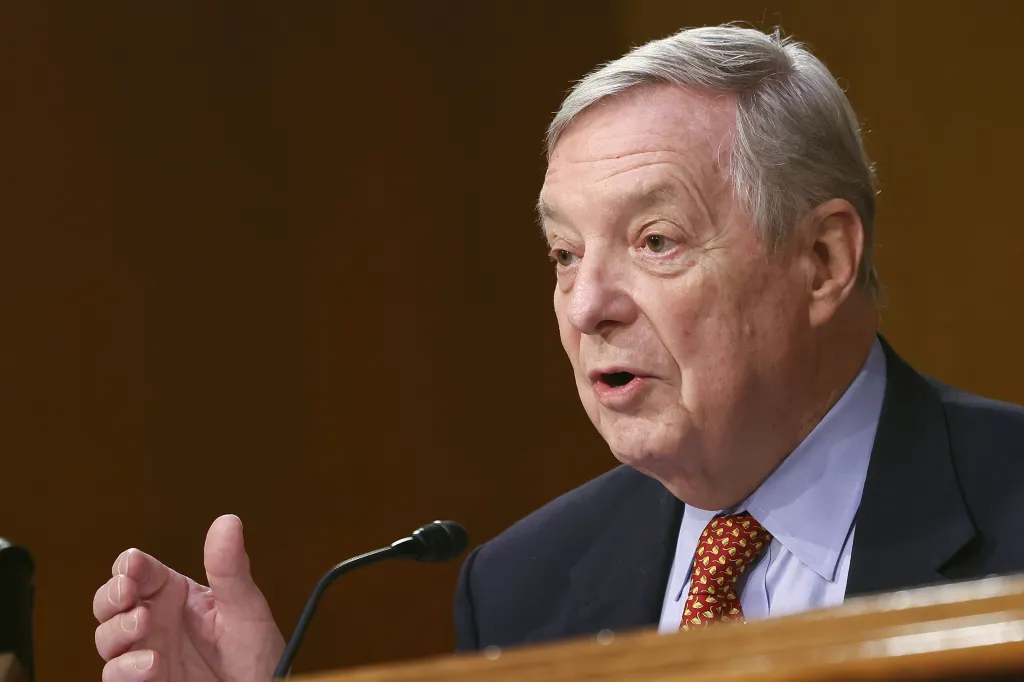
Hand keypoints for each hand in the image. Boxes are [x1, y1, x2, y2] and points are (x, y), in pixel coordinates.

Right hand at [93, 515, 285, 681]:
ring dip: (117, 629)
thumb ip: (230, 568)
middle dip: (111, 594)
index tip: (133, 565)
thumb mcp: (245, 607)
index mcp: (175, 594)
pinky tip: (150, 662)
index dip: (130, 565)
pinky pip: (116, 675)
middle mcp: (154, 621)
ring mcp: (145, 652)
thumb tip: (228, 521)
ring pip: (107, 637)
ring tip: (141, 624)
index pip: (140, 570)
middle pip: (110, 601)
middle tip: (127, 592)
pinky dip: (125, 667)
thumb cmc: (255, 652)